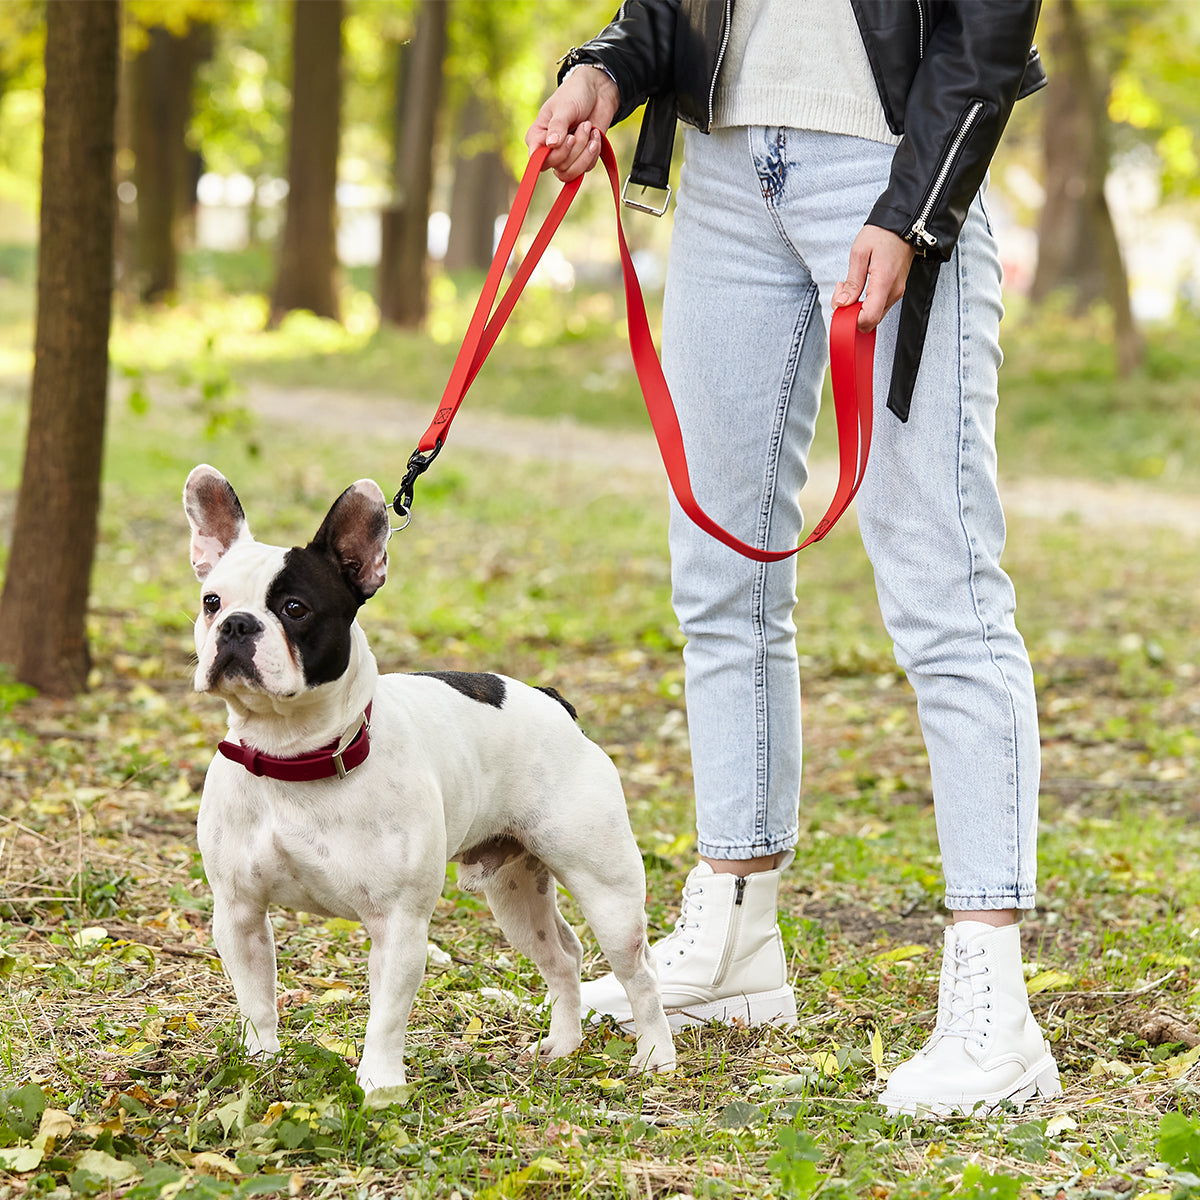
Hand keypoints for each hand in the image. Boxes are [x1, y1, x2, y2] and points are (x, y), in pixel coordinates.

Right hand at [525, 65, 619, 182]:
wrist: (597, 92)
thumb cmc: (575, 95)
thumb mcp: (565, 107)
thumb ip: (558, 126)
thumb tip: (551, 144)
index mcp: (537, 137)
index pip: (537, 160)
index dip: (554, 156)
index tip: (569, 138)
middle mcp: (549, 151)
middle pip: (559, 167)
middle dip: (576, 148)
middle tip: (584, 124)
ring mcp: (565, 156)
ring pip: (572, 171)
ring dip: (585, 151)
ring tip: (589, 128)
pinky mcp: (581, 159)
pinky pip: (587, 168)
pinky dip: (594, 151)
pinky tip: (595, 134)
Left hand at [832, 225, 916, 331]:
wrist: (902, 225)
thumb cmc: (882, 234)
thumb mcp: (859, 253)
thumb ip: (852, 282)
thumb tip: (842, 303)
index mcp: (884, 282)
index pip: (869, 317)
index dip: (851, 320)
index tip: (840, 308)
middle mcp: (893, 291)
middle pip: (870, 321)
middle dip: (850, 314)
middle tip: (841, 293)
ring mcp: (896, 292)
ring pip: (873, 315)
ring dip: (856, 308)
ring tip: (849, 287)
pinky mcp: (895, 291)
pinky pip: (878, 307)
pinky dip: (864, 303)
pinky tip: (858, 289)